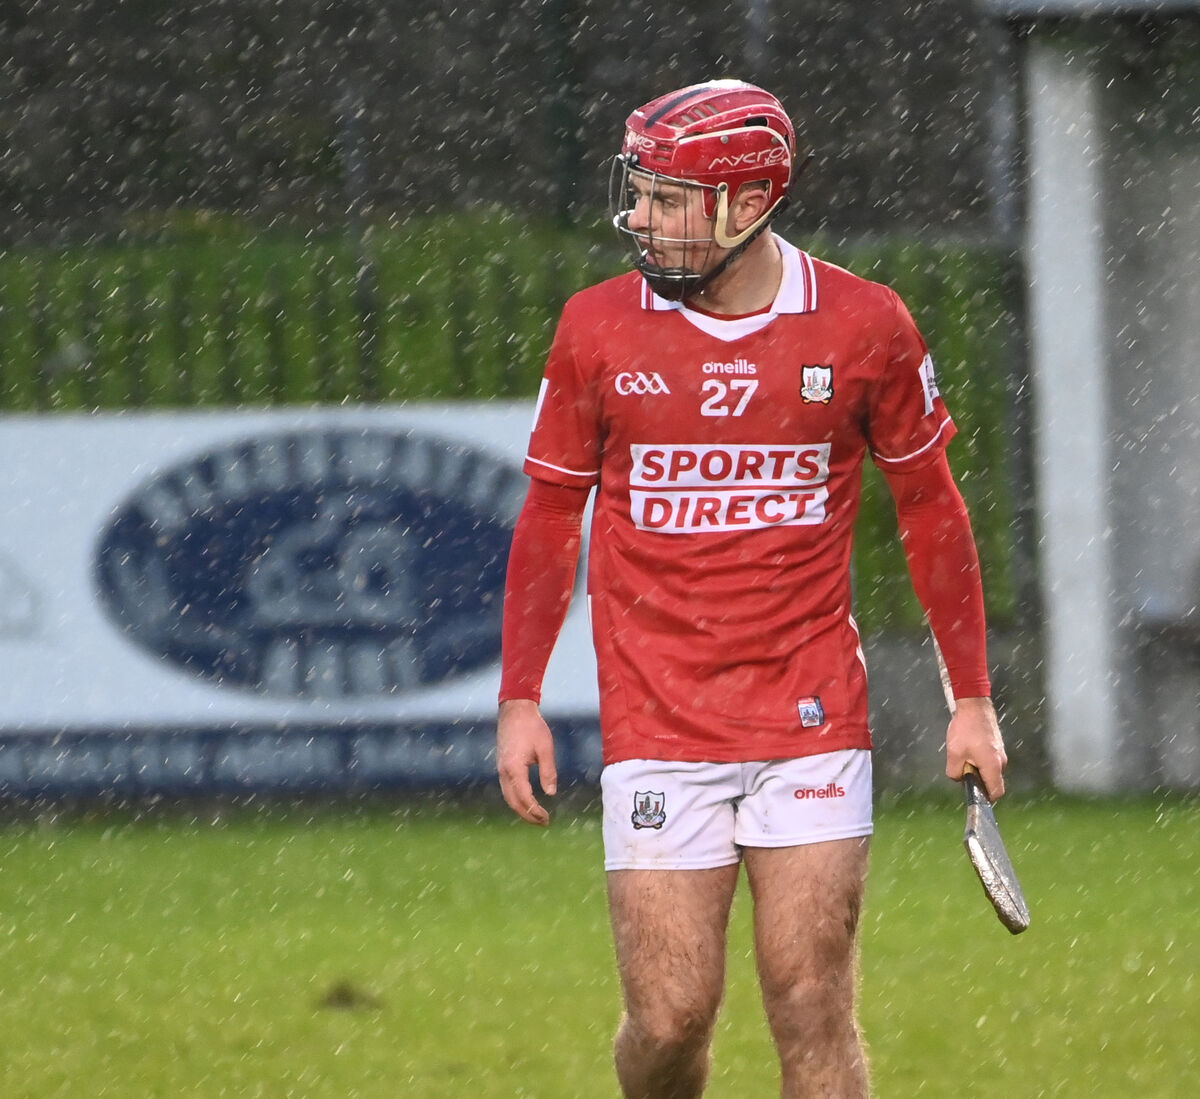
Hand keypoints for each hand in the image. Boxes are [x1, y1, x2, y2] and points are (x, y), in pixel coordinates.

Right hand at [497, 699, 557, 825]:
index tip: (547, 818)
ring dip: (521, 808)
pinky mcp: (502, 765)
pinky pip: (507, 788)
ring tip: (537, 816)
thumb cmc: (532, 727)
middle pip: (513, 802)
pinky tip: (527, 801)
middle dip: (527, 815)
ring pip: (508, 796)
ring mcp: (501, 768)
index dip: (535, 810)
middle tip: (544, 822)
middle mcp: (504, 771)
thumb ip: (548, 771)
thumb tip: (551, 793)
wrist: (515, 710)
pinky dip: (516, 799)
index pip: (524, 797)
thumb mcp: (545, 748)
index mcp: (514, 768)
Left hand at [945, 696, 1006, 800]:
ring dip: (978, 769)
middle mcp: (1001, 761)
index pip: (996, 792)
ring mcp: (1001, 752)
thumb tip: (959, 778)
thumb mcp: (954, 754)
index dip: (985, 797)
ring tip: (963, 757)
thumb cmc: (965, 730)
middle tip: (963, 771)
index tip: (973, 792)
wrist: (974, 705)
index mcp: (993, 766)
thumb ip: (955, 773)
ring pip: (990, 770)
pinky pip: (990, 760)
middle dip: (978, 781)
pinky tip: (967, 749)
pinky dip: (979, 760)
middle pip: (993, 782)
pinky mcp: (997, 745)